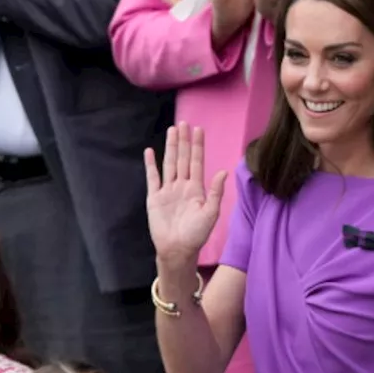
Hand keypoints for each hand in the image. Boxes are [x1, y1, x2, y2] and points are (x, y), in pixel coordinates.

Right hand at [144, 123, 227, 270]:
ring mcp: (167, 190)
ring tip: (172, 131)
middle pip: (182, 158)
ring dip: (170, 147)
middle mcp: (182, 186)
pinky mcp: (154, 197)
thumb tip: (222, 172)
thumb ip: (216, 192)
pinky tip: (150, 152)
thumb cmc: (197, 235)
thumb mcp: (211, 214)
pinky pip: (152, 177)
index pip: (196, 162)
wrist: (177, 249)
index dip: (197, 146)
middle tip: (184, 123)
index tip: (198, 129)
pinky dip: (151, 165)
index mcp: (196, 189)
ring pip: (169, 163)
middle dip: (183, 141)